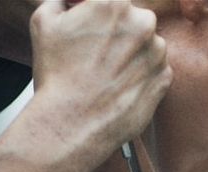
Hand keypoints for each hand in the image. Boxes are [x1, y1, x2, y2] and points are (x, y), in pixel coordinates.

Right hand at [27, 0, 170, 159]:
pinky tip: (117, 87)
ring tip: (105, 75)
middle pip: (132, 19)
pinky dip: (140, 76)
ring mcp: (157, 51)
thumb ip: (61, 1)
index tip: (91, 29)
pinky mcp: (164, 78)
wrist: (71, 124)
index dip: (98, 15)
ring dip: (130, 54)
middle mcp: (142, 22)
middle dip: (117, 32)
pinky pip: (155, 69)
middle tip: (95, 55)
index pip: (112, 1)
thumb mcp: (43, 22)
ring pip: (146, 44)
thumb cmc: (56, 76)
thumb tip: (70, 1)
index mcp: (114, 2)